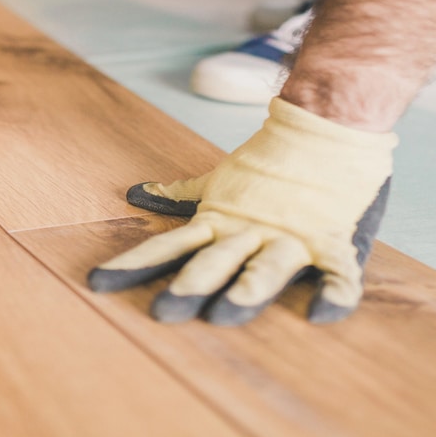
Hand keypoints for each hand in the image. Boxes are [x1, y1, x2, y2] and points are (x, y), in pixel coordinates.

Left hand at [90, 98, 395, 324]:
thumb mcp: (220, 176)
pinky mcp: (332, 239)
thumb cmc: (272, 157)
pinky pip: (338, 273)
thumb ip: (182, 192)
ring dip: (247, 290)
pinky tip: (320, 315)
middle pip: (214, 262)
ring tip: (226, 314)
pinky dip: (334, 294)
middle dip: (189, 286)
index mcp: (220, 219)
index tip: (97, 283)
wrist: (327, 121)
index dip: (133, 265)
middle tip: (162, 312)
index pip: (168, 247)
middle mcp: (249, 231)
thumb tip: (135, 194)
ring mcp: (291, 236)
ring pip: (267, 268)